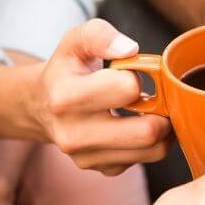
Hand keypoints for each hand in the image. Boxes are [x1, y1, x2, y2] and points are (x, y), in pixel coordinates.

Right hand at [30, 19, 172, 175]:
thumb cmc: (67, 70)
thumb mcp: (75, 41)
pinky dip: (153, 142)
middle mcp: (73, 134)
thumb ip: (100, 35)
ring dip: (163, 128)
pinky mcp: (103, 170)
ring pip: (154, 150)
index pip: (128, 89)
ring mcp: (88, 158)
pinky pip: (147, 159)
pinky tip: (140, 125)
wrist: (41, 107)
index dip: (138, 77)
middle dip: (162, 111)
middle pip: (147, 132)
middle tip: (157, 98)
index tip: (132, 75)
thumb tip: (130, 50)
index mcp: (64, 97)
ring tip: (154, 110)